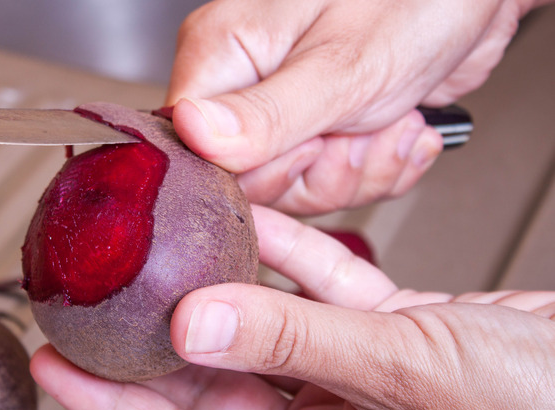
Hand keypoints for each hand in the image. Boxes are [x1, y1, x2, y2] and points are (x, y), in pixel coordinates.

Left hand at [30, 205, 554, 409]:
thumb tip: (197, 324)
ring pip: (267, 326)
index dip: (116, 403)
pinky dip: (294, 254)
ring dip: (221, 283)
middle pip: (212, 379)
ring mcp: (355, 376)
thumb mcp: (401, 375)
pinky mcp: (389, 333)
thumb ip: (292, 342)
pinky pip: (324, 290)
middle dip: (150, 339)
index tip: (64, 362)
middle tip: (92, 303)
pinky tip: (256, 222)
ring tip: (163, 250)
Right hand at [166, 0, 539, 214]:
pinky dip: (375, 168)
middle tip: (358, 128)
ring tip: (391, 118)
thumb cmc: (415, 1)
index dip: (258, 170)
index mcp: (224, 52)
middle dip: (321, 171)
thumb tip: (195, 135)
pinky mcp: (315, 130)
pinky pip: (328, 184)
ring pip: (294, 189)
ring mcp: (279, 111)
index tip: (309, 146)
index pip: (198, 151)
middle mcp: (242, 84)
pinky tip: (399, 127)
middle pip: (249, 182)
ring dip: (357, 169)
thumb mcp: (342, 66)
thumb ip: (267, 113)